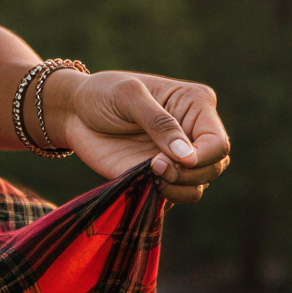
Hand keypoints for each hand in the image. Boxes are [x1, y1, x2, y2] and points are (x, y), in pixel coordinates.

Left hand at [55, 70, 229, 205]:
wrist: (74, 113)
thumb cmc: (101, 94)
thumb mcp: (127, 95)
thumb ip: (158, 121)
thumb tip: (188, 155)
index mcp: (195, 105)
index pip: (217, 141)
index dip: (204, 156)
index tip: (178, 159)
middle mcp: (192, 134)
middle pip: (215, 167)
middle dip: (190, 174)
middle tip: (155, 165)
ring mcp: (176, 159)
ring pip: (198, 187)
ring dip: (179, 188)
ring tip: (150, 173)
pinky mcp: (159, 178)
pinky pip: (175, 198)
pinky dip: (165, 197)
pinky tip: (145, 182)